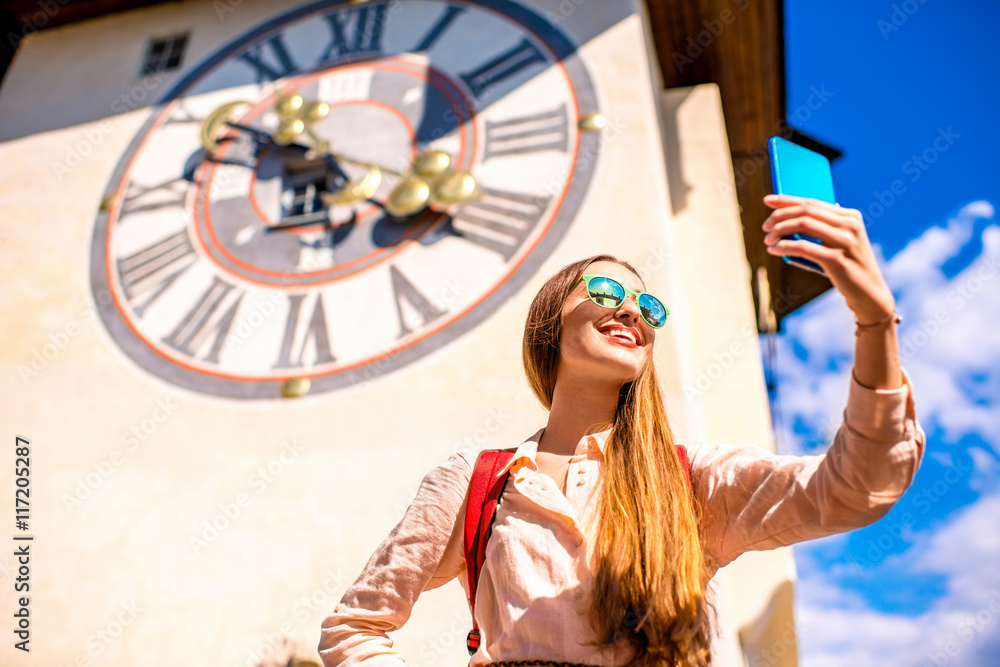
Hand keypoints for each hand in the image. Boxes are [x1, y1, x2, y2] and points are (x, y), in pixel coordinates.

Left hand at [762, 194, 895, 322]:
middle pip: (806, 211)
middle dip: (780, 215)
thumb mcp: (839, 241)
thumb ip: (822, 226)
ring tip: (767, 240)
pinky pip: (803, 247)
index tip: (767, 200)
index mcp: (850, 216)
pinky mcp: (837, 259)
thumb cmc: (848, 265)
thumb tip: (788, 216)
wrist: (869, 293)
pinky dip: (784, 246)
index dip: (787, 200)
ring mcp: (845, 241)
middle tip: (765, 226)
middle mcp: (849, 224)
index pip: (812, 201)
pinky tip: (774, 250)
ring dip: (780, 230)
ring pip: (803, 224)